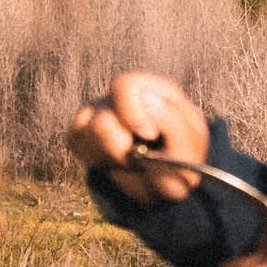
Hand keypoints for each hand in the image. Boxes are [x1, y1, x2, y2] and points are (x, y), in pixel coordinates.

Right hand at [66, 71, 210, 206]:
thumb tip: (149, 105)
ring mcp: (97, 111)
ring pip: (84, 130)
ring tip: (129, 162)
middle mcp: (120, 97)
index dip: (132, 114)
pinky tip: (114, 162)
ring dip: (108, 156)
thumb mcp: (192, 144)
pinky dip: (94, 158)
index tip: (149, 136)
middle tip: (137, 159)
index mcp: (150, 90)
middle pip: (100, 119)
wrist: (164, 181)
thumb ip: (176, 124)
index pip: (125, 85)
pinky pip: (73, 140)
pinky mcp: (80, 130)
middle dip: (119, 148)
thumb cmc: (181, 158)